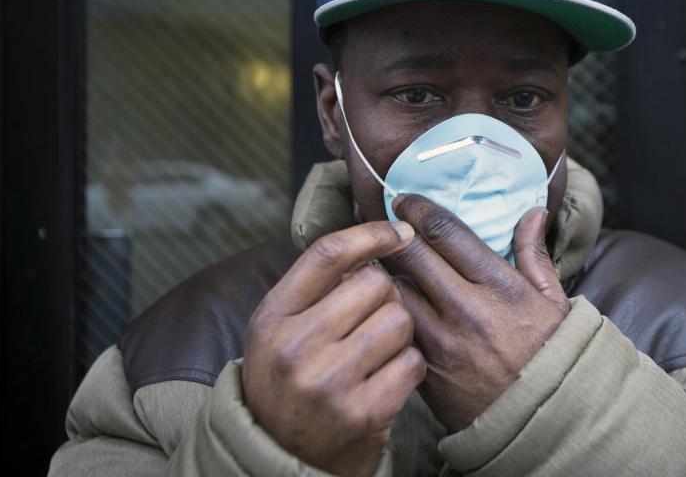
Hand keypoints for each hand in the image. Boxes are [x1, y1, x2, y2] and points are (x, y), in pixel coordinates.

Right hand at [242, 221, 425, 476]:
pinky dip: (409, 366)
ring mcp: (329, 382)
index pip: (328, 253)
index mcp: (273, 317)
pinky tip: (388, 377)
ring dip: (400, 332)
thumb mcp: (280, 330)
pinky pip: (412, 362)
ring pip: (399, 320)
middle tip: (374, 318)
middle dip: (386, 295)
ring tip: (379, 350)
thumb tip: (376, 240)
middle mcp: (295, 347)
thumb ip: (316, 288)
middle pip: (374, 283)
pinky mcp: (363, 413)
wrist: (280, 460)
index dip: (371, 233)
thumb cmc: (289, 382)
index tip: (400, 231)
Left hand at [387, 195, 569, 431]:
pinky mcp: (426, 372)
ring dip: (384, 274)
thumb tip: (532, 211)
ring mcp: (443, 344)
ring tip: (376, 262)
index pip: (446, 233)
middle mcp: (467, 311)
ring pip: (394, 292)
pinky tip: (382, 304)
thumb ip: (535, 254)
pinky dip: (388, 313)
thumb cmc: (552, 356)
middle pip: (412, 255)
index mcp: (500, 287)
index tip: (406, 200)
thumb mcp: (554, 301)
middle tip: (381, 221)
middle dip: (391, 233)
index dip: (419, 209)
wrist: (547, 421)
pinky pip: (396, 332)